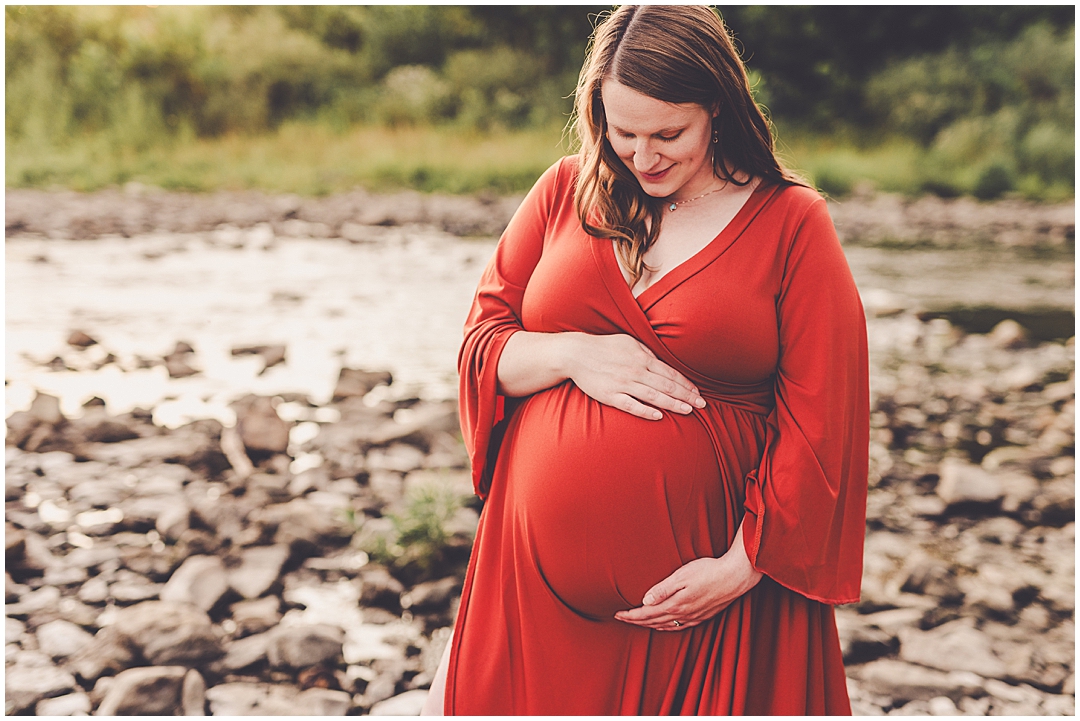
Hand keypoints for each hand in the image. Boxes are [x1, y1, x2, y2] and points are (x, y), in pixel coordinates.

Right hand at [563, 333, 704, 420]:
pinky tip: (659, 416)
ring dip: (673, 404)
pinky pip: (631, 405)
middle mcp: (636, 371)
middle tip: (703, 405)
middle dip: (687, 396)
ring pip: (654, 396)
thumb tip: (664, 364)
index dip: (687, 384)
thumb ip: (647, 354)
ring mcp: (623, 384)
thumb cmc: (604, 348)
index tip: (699, 393)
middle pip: (667, 386)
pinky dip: (646, 410)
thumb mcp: (629, 343)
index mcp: (642, 358)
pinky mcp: (610, 395)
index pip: (670, 373)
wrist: (576, 354)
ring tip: (688, 411)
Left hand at [614, 526, 762, 630]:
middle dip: (635, 621)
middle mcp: (682, 615)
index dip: (630, 615)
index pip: (646, 614)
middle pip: (653, 622)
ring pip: (665, 626)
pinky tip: (664, 625)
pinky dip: (665, 628)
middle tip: (621, 618)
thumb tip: (644, 601)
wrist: (735, 577)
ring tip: (637, 622)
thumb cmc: (708, 571)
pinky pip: (678, 627)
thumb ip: (662, 589)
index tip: (617, 614)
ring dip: (649, 625)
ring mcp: (693, 617)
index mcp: (675, 605)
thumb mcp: (682, 575)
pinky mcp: (702, 617)